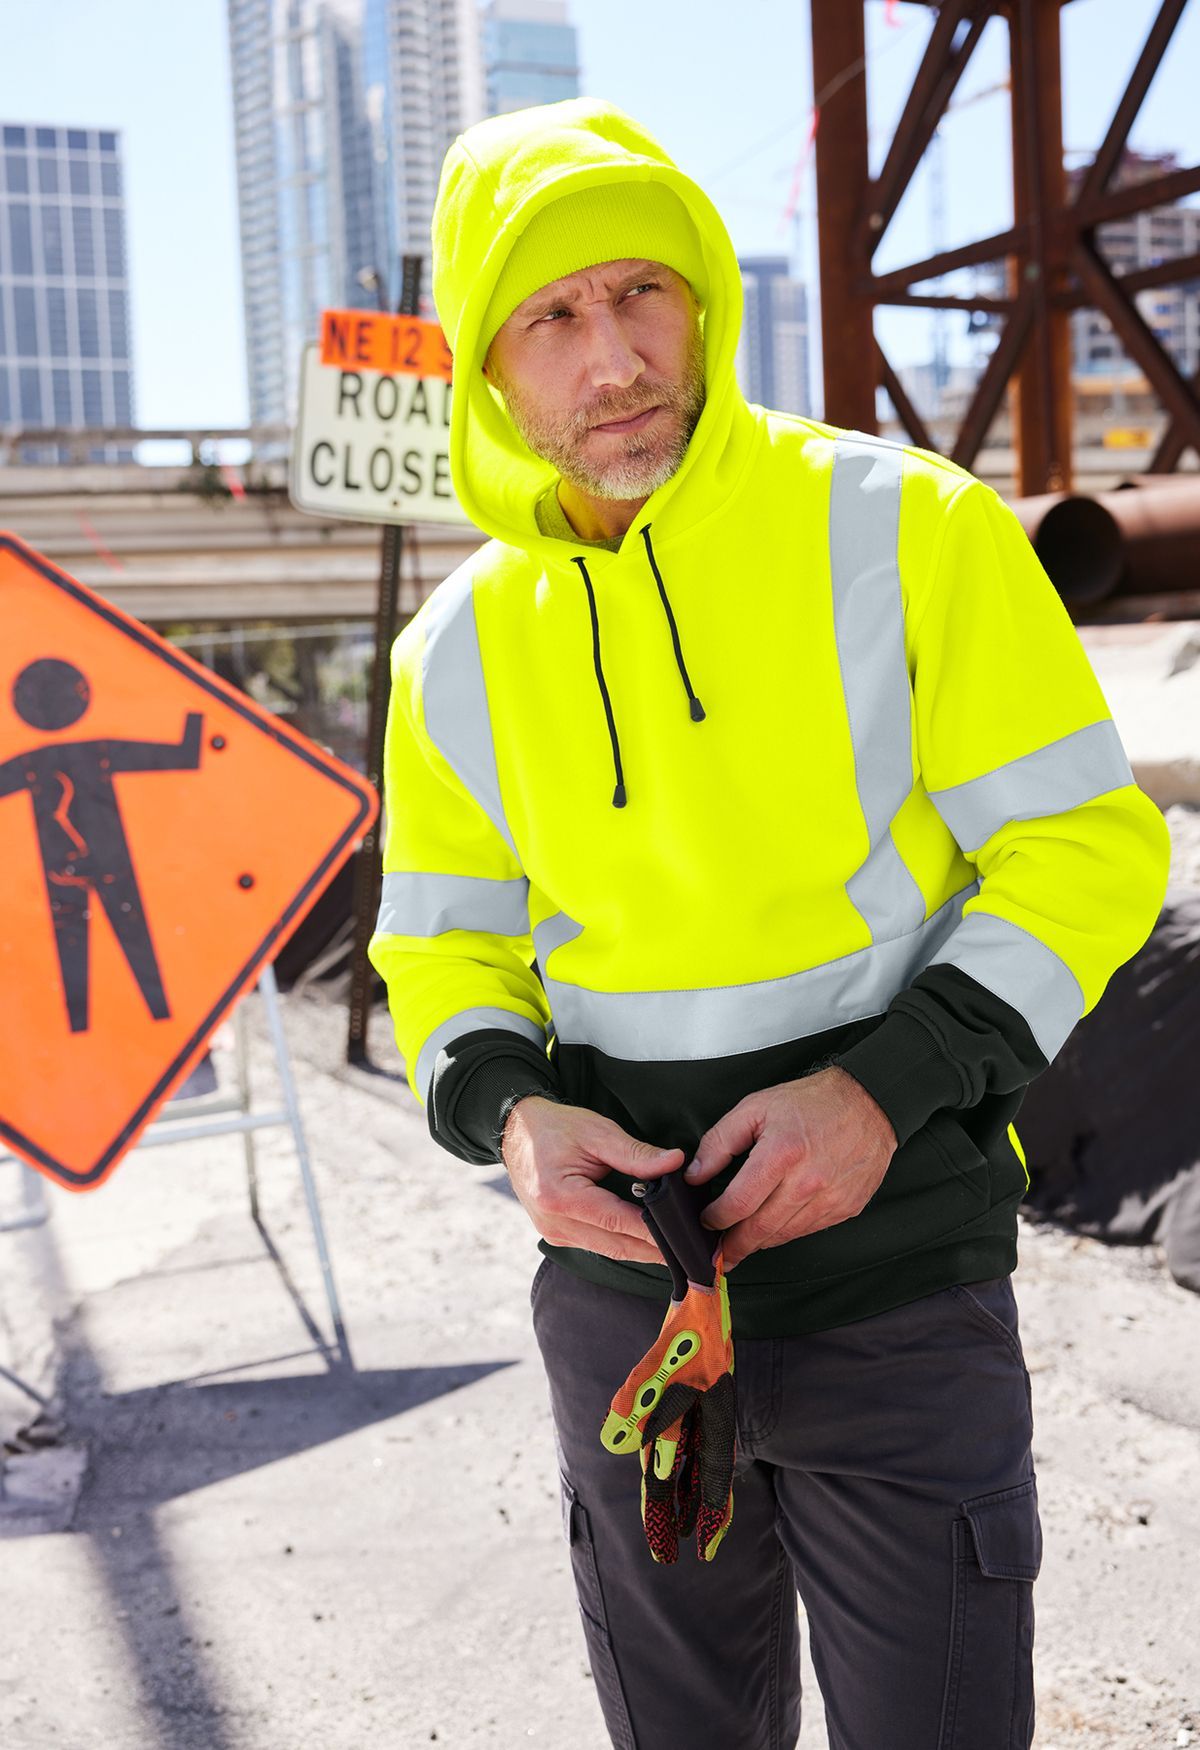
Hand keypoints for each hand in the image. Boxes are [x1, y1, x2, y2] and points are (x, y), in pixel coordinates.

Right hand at [500, 1096, 683, 1264]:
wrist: (516, 1132)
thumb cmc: (555, 1127)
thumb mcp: (597, 1132)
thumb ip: (636, 1153)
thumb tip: (675, 1162)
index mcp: (561, 1197)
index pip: (619, 1222)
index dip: (655, 1233)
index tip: (685, 1238)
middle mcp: (555, 1223)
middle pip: (616, 1246)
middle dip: (654, 1250)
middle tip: (690, 1252)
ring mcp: (553, 1233)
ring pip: (608, 1251)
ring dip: (641, 1250)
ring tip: (676, 1248)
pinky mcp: (556, 1234)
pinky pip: (597, 1245)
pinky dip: (622, 1243)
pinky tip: (647, 1240)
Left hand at [684, 1068, 897, 1269]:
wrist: (869, 1103)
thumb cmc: (811, 1102)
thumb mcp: (755, 1107)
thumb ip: (719, 1142)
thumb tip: (696, 1174)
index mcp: (782, 1153)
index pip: (739, 1203)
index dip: (716, 1219)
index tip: (706, 1221)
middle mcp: (809, 1181)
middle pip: (760, 1230)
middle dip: (734, 1246)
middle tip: (717, 1253)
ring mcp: (831, 1199)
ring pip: (784, 1236)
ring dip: (759, 1243)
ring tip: (741, 1243)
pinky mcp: (846, 1208)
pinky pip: (807, 1230)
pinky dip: (786, 1232)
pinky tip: (774, 1227)